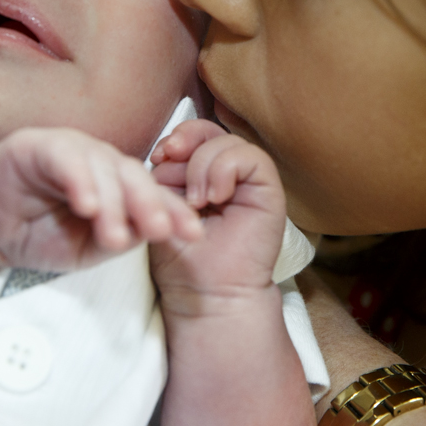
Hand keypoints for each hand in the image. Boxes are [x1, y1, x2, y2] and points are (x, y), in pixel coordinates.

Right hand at [0, 127, 201, 270]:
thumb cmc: (41, 233)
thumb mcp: (90, 247)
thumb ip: (122, 235)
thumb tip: (156, 230)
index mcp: (120, 183)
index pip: (154, 195)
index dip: (174, 212)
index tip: (193, 235)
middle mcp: (102, 161)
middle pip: (134, 176)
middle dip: (149, 205)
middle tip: (158, 231)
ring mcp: (73, 148)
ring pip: (103, 167)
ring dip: (112, 202)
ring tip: (114, 234)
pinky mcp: (40, 144)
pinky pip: (66, 159)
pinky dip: (79, 181)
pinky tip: (86, 205)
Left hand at [148, 120, 286, 315]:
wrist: (204, 294)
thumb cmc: (181, 259)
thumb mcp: (163, 207)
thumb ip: (166, 174)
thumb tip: (166, 148)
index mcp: (202, 176)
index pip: (192, 136)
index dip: (174, 139)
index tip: (157, 158)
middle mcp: (228, 175)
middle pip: (210, 130)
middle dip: (186, 139)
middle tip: (168, 157)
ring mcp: (249, 182)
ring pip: (228, 141)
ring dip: (203, 164)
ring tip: (196, 200)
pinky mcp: (268, 190)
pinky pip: (250, 157)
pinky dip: (225, 170)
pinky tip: (215, 198)